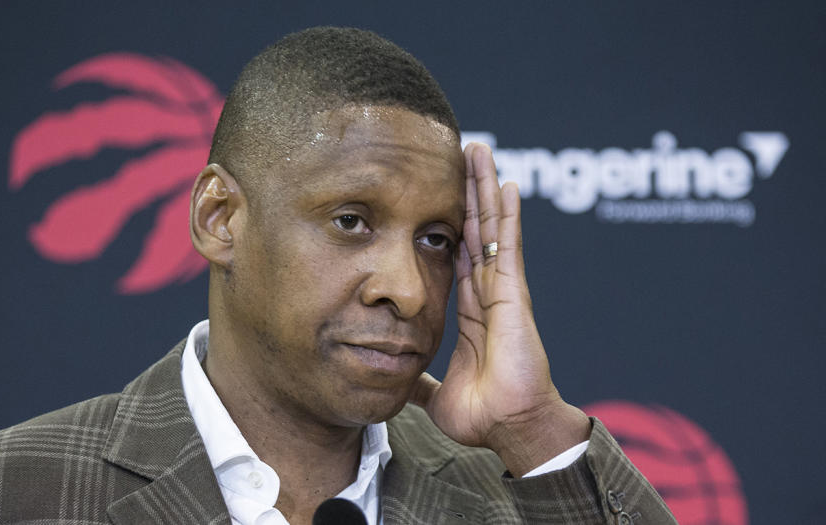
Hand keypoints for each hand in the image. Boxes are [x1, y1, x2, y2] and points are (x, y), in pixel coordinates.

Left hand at [410, 143, 589, 474]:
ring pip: (492, 228)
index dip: (450, 224)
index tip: (438, 195)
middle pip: (475, 231)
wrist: (508, 428)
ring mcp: (503, 291)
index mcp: (471, 311)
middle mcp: (488, 294)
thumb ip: (419, 381)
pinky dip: (508, 215)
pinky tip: (507, 184)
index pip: (457, 255)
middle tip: (460, 153)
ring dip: (485, 189)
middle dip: (467, 192)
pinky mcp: (514, 294)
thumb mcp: (435, 392)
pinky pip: (509, 247)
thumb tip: (399, 382)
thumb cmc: (483, 414)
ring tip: (479, 152)